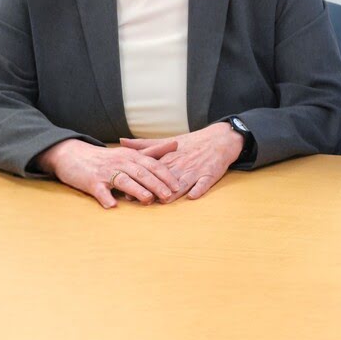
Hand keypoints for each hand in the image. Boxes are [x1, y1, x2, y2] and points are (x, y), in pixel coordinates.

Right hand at [39, 139, 182, 207]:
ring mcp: (106, 173)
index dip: (165, 176)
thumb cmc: (106, 158)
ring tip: (148, 200)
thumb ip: (153, 151)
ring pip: (124, 181)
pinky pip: (100, 191)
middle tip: (168, 196)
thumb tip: (176, 144)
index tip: (177, 187)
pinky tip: (113, 205)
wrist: (74, 156)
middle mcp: (121, 163)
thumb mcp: (130, 152)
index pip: (152, 165)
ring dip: (136, 190)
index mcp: (132, 156)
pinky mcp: (92, 182)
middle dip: (156, 184)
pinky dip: (106, 198)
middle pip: (141, 173)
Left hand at [120, 123, 242, 200]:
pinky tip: (193, 196)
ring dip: (174, 192)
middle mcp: (180, 165)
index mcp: (168, 158)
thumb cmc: (191, 143)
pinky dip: (198, 189)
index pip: (151, 171)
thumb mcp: (166, 142)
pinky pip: (204, 184)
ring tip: (165, 200)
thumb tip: (121, 141)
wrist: (219, 139)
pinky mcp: (209, 175)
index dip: (139, 181)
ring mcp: (195, 170)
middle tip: (141, 200)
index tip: (127, 189)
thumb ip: (144, 144)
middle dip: (154, 190)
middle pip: (164, 179)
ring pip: (182, 183)